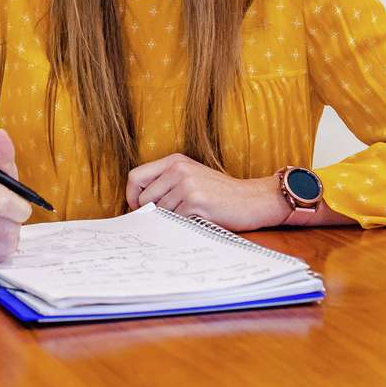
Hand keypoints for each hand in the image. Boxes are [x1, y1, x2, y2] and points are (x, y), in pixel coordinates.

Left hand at [125, 154, 288, 230]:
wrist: (254, 199)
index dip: (132, 196)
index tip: (138, 208)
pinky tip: (199, 220)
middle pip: (142, 198)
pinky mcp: (196, 202)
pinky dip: (183, 225)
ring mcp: (187, 185)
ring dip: (171, 220)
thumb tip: (136, 204)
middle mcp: (178, 169)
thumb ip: (165, 184)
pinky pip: (175, 221)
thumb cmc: (220, 194)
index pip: (135, 176)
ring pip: (159, 212)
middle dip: (151, 213)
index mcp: (174, 161)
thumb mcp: (191, 178)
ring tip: (191, 216)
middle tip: (169, 218)